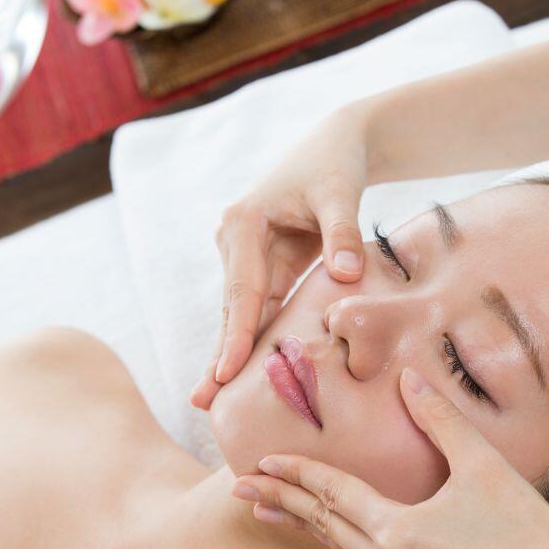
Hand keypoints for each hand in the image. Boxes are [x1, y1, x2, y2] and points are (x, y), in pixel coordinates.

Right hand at [191, 107, 372, 409]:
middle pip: (231, 308)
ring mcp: (245, 255)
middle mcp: (235, 240)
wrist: (337, 146)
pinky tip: (241, 375)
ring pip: (240, 313)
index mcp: (245, 223)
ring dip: (230, 354)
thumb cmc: (337, 165)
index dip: (237, 334)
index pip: (243, 290)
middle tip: (202, 402)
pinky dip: (253, 339)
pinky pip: (259, 308)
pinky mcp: (263, 265)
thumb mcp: (340, 194)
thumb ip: (342, 234)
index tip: (228, 372)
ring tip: (211, 399)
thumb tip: (346, 276)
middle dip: (219, 355)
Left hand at [229, 367, 548, 548]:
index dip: (296, 475)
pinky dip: (338, 544)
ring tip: (269, 514)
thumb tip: (407, 375)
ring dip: (304, 527)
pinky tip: (333, 535)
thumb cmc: (527, 526)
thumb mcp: (482, 465)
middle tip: (238, 491)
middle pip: (323, 527)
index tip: (259, 463)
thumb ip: (438, 419)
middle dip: (280, 505)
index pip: (332, 496)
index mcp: (399, 532)